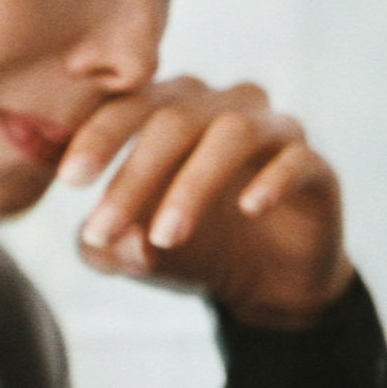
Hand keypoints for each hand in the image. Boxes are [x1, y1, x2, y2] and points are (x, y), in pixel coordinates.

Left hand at [62, 81, 352, 330]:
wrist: (262, 282)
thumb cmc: (186, 249)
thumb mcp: (128, 254)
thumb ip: (107, 246)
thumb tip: (125, 237)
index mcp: (171, 110)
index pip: (131, 105)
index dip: (99, 136)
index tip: (70, 181)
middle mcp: (224, 107)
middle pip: (176, 116)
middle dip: (136, 174)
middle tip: (106, 229)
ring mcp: (274, 132)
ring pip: (234, 131)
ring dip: (193, 184)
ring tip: (166, 235)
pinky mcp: (315, 166)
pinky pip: (296, 159)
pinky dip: (270, 180)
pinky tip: (249, 208)